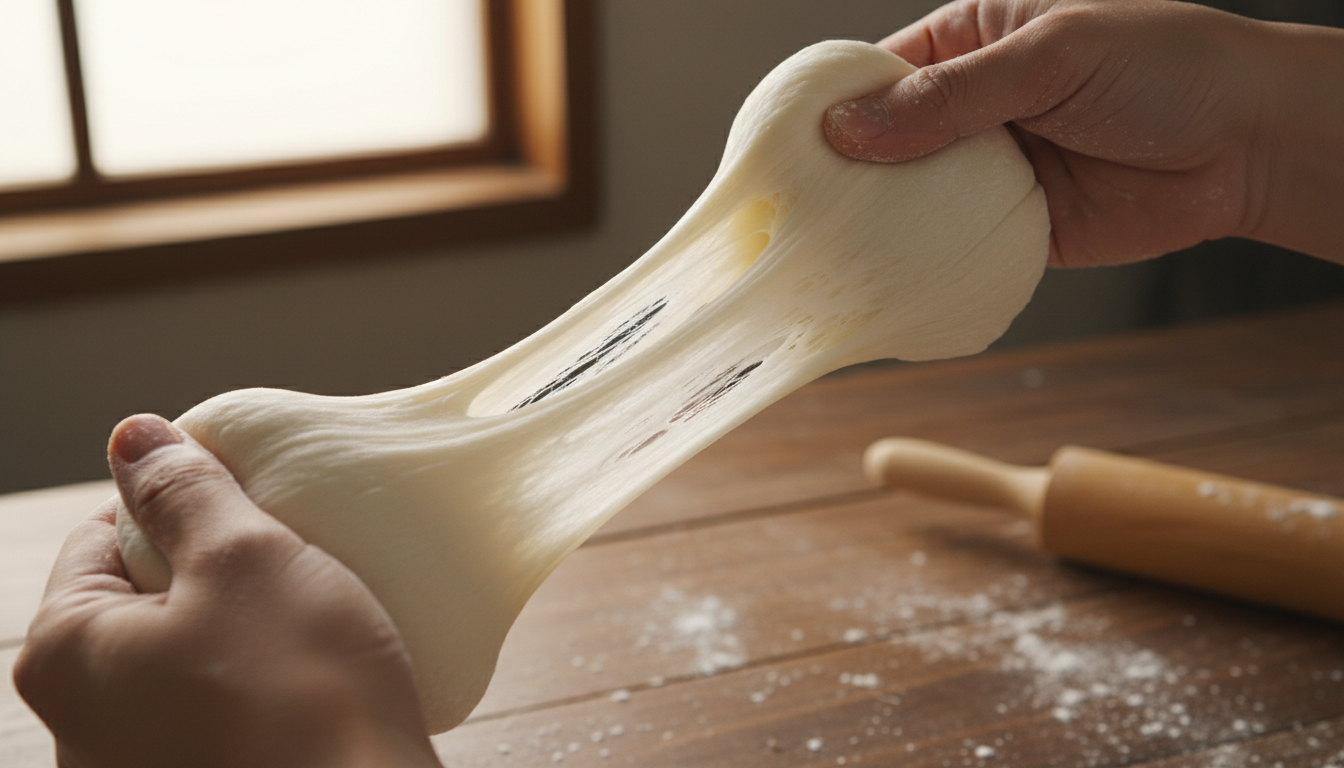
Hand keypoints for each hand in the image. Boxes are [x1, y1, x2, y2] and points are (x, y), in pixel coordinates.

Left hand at [12, 415, 443, 767]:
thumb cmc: (304, 690)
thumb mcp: (246, 559)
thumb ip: (184, 489)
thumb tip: (133, 435)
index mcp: (63, 658)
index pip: (99, 538)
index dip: (178, 501)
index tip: (251, 498)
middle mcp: (81, 728)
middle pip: (140, 602)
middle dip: (212, 567)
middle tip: (288, 549)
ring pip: (185, 659)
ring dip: (242, 627)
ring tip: (310, 610)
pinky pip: (219, 713)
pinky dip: (259, 684)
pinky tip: (312, 674)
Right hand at [824, 0, 1343, 266]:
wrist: (1251, 145)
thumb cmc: (1166, 68)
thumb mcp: (1051, 57)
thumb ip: (952, 96)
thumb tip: (851, 128)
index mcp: (974, 41)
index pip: (880, 72)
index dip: (830, 107)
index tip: (781, 146)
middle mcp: (973, 108)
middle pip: (884, 142)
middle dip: (842, 176)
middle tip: (791, 212)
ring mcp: (991, 171)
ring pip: (911, 201)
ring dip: (877, 225)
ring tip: (823, 252)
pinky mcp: (1014, 230)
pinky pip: (953, 250)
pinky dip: (922, 265)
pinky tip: (885, 278)